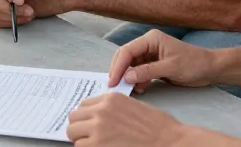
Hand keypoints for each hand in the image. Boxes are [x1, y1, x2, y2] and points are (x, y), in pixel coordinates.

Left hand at [66, 92, 187, 145]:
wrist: (168, 141)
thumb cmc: (157, 128)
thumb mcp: (132, 107)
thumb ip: (112, 109)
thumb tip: (96, 117)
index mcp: (110, 99)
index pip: (83, 105)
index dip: (86, 117)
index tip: (90, 125)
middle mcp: (101, 110)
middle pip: (74, 118)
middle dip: (79, 128)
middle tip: (89, 137)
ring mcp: (98, 128)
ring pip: (72, 132)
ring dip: (81, 139)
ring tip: (95, 144)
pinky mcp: (97, 145)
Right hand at [108, 29, 218, 93]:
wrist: (210, 69)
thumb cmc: (194, 64)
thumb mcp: (171, 68)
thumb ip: (148, 72)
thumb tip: (127, 77)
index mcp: (151, 39)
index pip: (127, 51)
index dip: (118, 66)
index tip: (113, 81)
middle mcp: (148, 45)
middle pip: (125, 57)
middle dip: (119, 71)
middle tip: (114, 87)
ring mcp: (150, 55)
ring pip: (131, 65)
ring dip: (128, 77)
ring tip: (128, 90)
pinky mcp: (154, 65)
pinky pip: (139, 72)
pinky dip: (137, 80)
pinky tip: (139, 89)